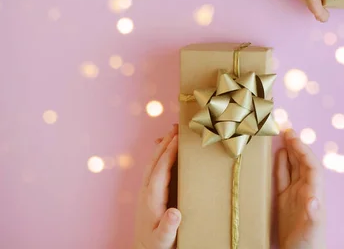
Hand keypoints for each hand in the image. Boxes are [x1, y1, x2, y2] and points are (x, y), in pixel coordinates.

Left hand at [133, 125, 180, 248]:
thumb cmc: (158, 246)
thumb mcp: (165, 240)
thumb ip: (169, 227)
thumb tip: (175, 212)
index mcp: (152, 200)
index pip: (160, 171)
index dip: (168, 153)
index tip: (178, 138)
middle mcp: (146, 193)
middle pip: (155, 162)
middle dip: (165, 143)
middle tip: (176, 127)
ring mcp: (146, 192)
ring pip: (153, 164)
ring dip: (162, 147)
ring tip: (172, 133)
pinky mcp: (148, 195)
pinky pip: (153, 170)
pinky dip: (160, 157)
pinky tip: (164, 152)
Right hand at [277, 130, 325, 248]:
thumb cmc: (308, 246)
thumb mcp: (311, 231)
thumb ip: (313, 216)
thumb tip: (313, 198)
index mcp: (313, 195)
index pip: (311, 167)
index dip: (304, 151)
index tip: (294, 137)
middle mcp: (305, 191)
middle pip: (302, 163)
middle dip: (297, 146)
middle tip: (287, 129)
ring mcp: (294, 196)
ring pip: (292, 168)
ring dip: (289, 152)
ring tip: (282, 136)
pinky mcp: (284, 202)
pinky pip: (282, 179)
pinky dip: (280, 166)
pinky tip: (277, 155)